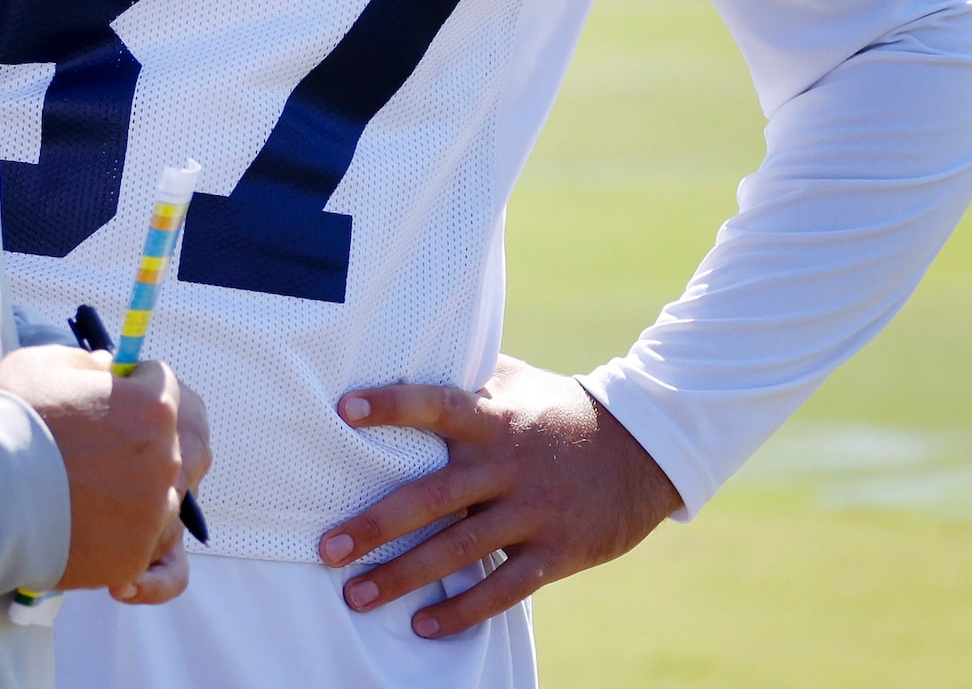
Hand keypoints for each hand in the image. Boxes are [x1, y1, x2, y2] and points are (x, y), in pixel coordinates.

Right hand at [0, 346, 210, 596]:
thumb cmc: (10, 419)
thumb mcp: (47, 364)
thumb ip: (89, 365)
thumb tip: (109, 371)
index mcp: (153, 408)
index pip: (163, 386)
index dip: (134, 386)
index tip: (110, 395)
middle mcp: (166, 461)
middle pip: (167, 443)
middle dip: (138, 440)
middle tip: (96, 447)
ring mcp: (152, 514)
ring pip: (159, 496)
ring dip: (136, 490)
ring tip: (90, 491)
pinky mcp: (132, 558)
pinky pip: (142, 543)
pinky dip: (121, 534)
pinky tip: (87, 525)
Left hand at [315, 355, 679, 638]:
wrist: (644, 450)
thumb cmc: (561, 412)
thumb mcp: (519, 383)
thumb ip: (469, 376)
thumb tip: (408, 346)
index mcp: (494, 419)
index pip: (435, 403)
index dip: (392, 405)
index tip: (344, 410)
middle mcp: (507, 465)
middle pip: (433, 497)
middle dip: (376, 526)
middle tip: (327, 549)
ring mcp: (532, 511)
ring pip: (459, 549)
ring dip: (404, 576)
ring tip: (356, 596)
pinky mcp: (557, 552)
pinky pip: (504, 588)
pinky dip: (463, 610)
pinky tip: (423, 626)